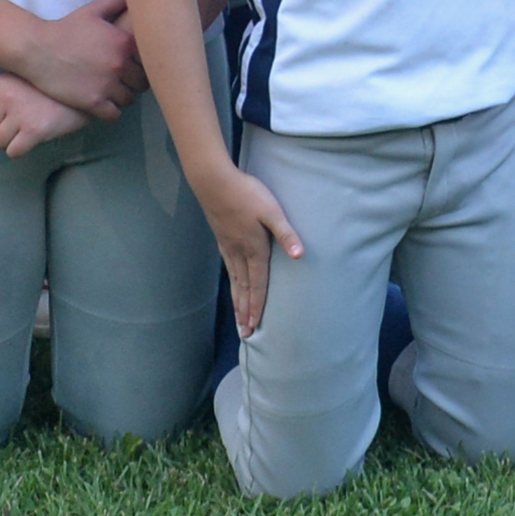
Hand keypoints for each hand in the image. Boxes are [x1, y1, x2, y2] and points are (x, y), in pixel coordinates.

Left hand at [0, 70, 90, 157]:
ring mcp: (20, 115)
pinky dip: (19, 150)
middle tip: (14, 126)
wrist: (83, 89)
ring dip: (8, 142)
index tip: (1, 118)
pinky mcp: (35, 130)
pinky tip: (31, 140)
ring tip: (23, 132)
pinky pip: (13, 151)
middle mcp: (6, 99)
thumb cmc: (47, 87)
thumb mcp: (14, 84)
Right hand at [19, 0, 137, 118]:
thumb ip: (115, 2)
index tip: (134, 66)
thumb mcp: (92, 11)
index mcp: (125, 43)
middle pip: (142, 82)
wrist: (37, 49)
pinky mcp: (93, 102)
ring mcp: (107, 85)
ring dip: (124, 97)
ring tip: (114, 93)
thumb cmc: (66, 28)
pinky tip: (104, 105)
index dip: (143, 64)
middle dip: (135, 83)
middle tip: (125, 82)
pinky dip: (112, 111)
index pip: (150, 60)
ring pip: (129, 99)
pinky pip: (114, 114)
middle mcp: (120, 65)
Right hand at [194, 162, 303, 334]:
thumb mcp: (273, 211)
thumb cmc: (247, 194)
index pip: (258, 284)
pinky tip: (232, 285)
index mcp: (254, 248)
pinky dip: (231, 284)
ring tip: (237, 317)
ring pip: (234, 281)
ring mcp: (228, 247)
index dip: (257, 306)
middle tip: (244, 333)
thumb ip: (286, 234)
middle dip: (245, 311)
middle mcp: (239, 253)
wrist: (214, 182)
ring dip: (237, 301)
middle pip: (243, 288)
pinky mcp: (222, 239)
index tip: (253, 326)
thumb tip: (300, 255)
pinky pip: (229, 269)